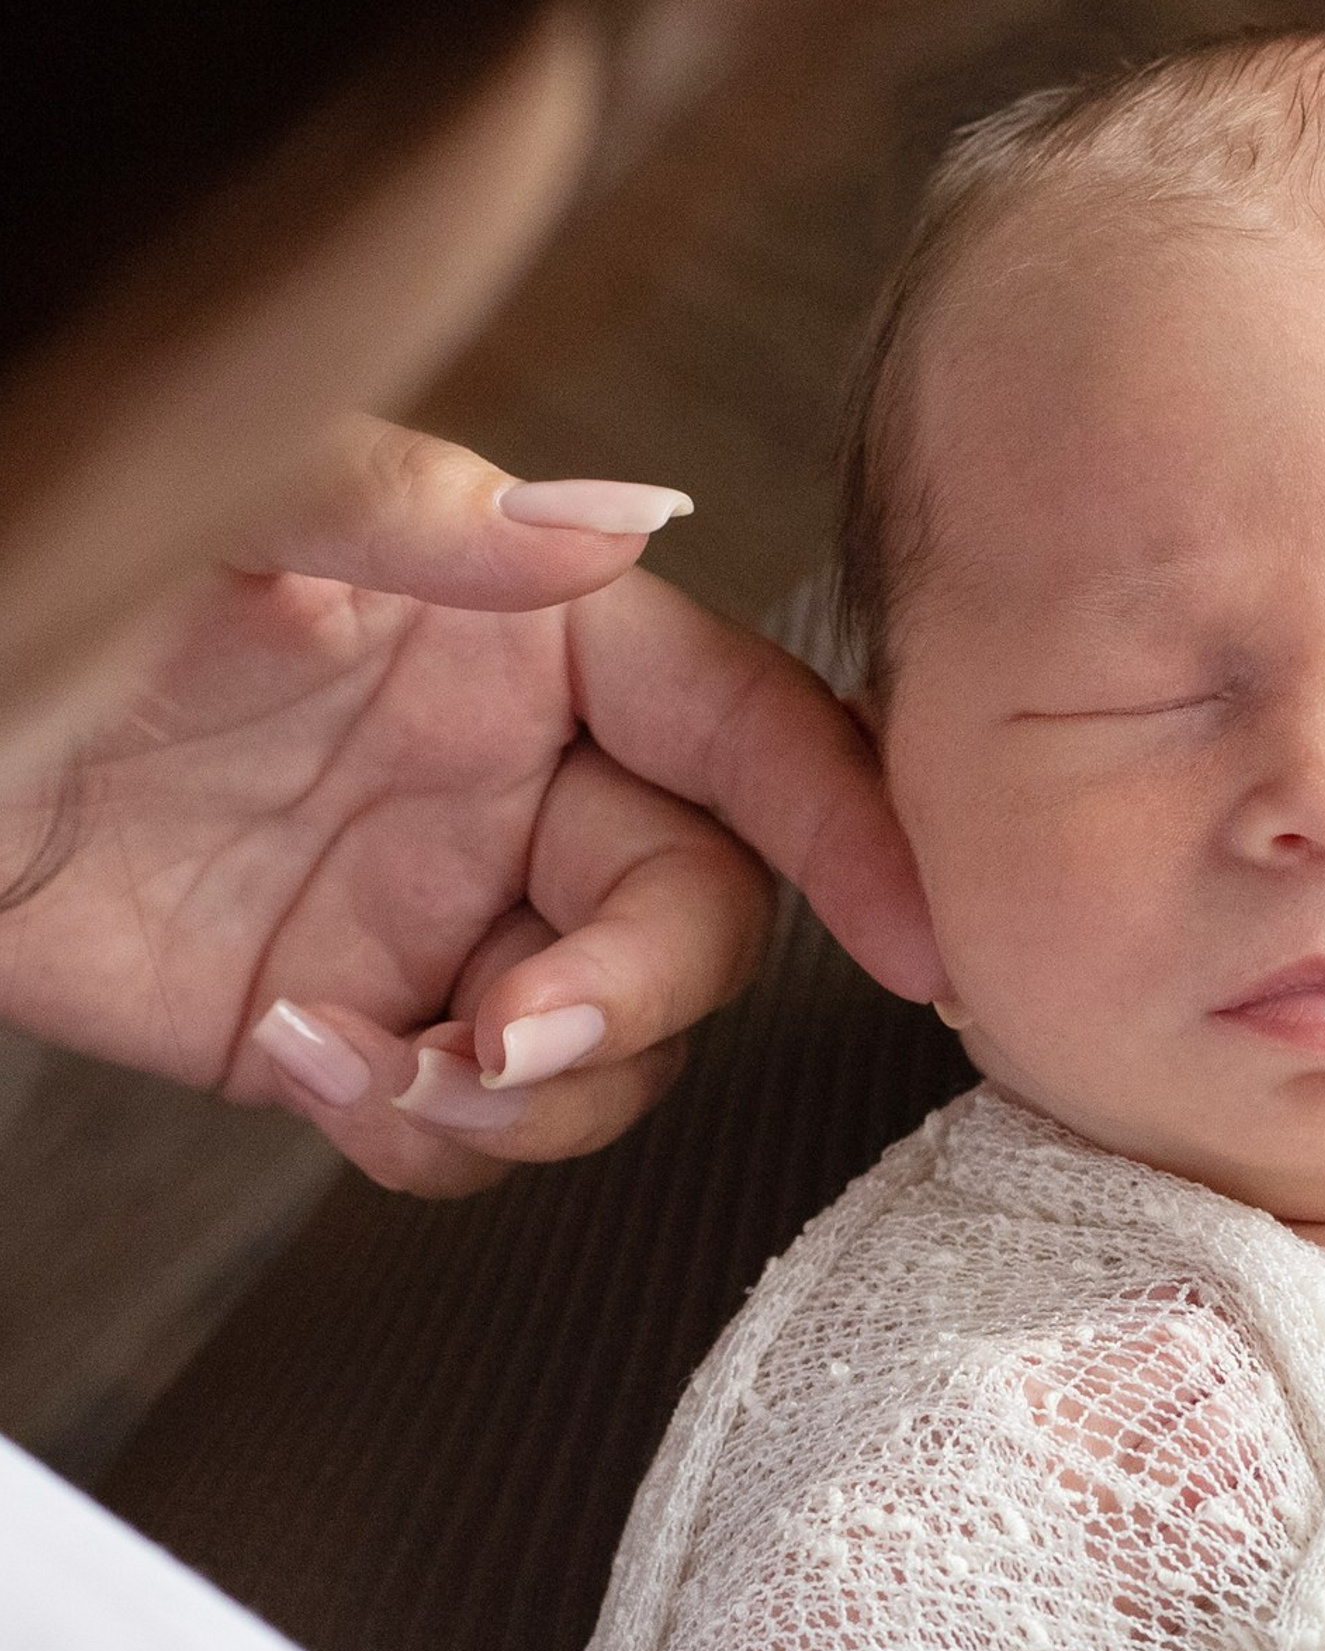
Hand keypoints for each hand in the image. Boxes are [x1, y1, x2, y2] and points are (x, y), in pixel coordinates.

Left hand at [0, 419, 928, 1195]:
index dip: (848, 823)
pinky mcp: (343, 1032)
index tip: (911, 932)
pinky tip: (305, 1064)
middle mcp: (508, 779)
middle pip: (699, 918)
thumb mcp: (217, 512)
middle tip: (520, 1034)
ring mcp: (434, 917)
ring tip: (394, 1072)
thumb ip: (416, 515)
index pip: (743, 726)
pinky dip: (418, 1138)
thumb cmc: (34, 587)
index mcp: (523, 636)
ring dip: (536, 1101)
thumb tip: (622, 518)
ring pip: (604, 1055)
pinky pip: (462, 1132)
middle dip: (637, 998)